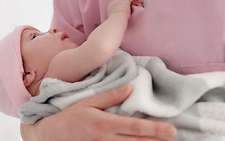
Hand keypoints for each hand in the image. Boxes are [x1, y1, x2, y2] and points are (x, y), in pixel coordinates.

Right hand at [20, 85, 175, 140]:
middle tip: (175, 138)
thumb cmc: (69, 116)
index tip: (171, 130)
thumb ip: (109, 96)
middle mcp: (105, 140)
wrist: (49, 135)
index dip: (154, 130)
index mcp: (104, 123)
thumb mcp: (87, 101)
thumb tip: (130, 88)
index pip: (134, 127)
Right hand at [107, 0, 143, 18]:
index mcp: (111, 6)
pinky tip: (141, 1)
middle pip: (125, 1)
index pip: (120, 4)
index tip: (132, 8)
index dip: (127, 5)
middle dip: (131, 3)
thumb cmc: (118, 21)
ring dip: (135, 1)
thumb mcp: (119, 17)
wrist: (117, 20)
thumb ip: (122, 13)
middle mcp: (115, 2)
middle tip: (137, 6)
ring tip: (140, 5)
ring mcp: (119, 0)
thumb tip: (127, 14)